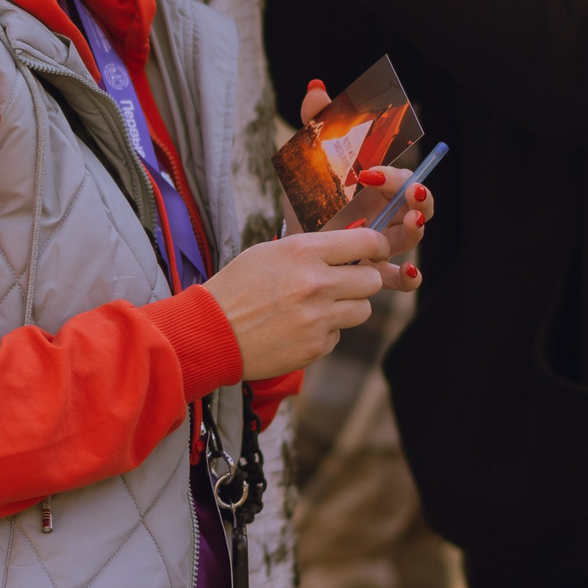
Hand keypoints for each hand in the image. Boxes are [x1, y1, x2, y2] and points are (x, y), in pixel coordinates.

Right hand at [203, 227, 389, 381]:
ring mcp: (318, 318)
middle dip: (362, 280)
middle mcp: (316, 283)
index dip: (377, 245)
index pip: (365, 241)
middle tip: (345, 282)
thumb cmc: (236, 288)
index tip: (376, 251)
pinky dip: (324, 332)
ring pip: (362, 309)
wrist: (210, 332)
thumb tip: (347, 249)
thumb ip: (310, 250)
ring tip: (317, 307)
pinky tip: (297, 328)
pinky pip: (339, 335)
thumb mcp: (269, 253)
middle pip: (372, 280)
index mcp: (303, 252)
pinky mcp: (316, 347)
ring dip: (346, 307)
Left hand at [293, 81, 434, 290]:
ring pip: (411, 237)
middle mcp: (387, 213)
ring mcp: (383, 243)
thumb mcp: (306, 162)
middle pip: (418, 204)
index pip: (401, 176)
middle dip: (420, 198)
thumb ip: (316, 126)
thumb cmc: (306, 196)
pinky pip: (398, 278)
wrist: (287, 239)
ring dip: (416, 230)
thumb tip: (317, 88)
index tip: (367, 171)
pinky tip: (405, 274)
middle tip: (412, 193)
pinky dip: (408, 279)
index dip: (391, 173)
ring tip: (412, 223)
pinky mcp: (372, 270)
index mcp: (378, 186)